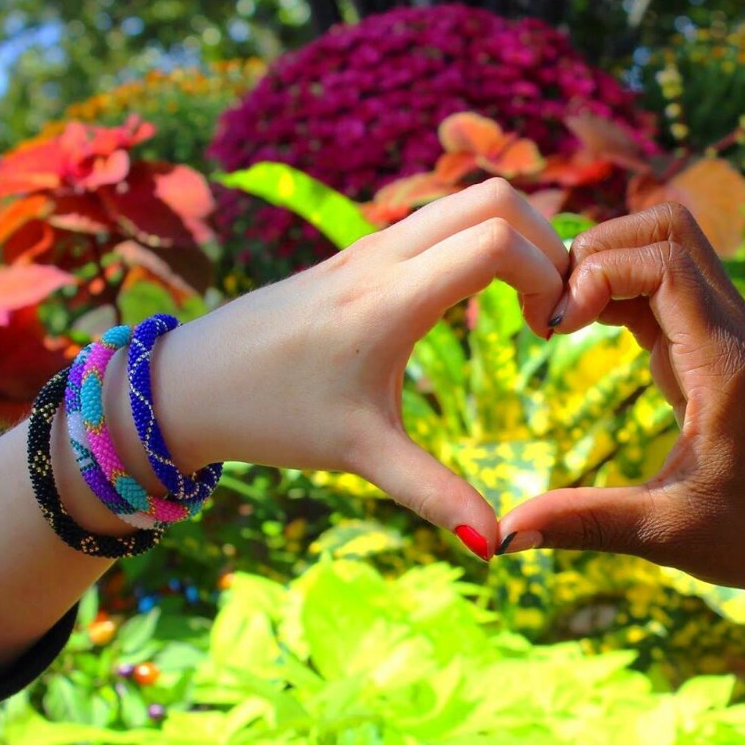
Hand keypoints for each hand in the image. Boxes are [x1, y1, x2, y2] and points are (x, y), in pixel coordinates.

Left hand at [143, 179, 568, 553]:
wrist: (188, 383)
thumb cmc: (272, 416)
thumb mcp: (361, 456)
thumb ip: (434, 494)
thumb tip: (495, 547)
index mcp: (389, 300)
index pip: (496, 242)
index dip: (546, 274)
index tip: (551, 332)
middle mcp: (383, 255)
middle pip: (494, 198)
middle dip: (547, 241)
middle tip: (555, 307)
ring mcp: (371, 245)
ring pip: (467, 199)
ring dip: (517, 236)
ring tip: (529, 306)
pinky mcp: (361, 251)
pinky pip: (440, 217)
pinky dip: (484, 240)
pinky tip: (484, 301)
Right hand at [498, 204, 744, 626]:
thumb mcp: (667, 534)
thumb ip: (585, 523)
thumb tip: (501, 536)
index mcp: (726, 364)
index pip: (663, 262)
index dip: (597, 273)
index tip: (554, 328)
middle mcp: (733, 331)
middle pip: (667, 228)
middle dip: (597, 249)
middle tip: (550, 310)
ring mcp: (728, 331)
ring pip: (668, 246)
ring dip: (608, 263)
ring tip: (559, 317)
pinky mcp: (717, 344)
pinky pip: (667, 283)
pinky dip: (619, 288)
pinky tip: (583, 329)